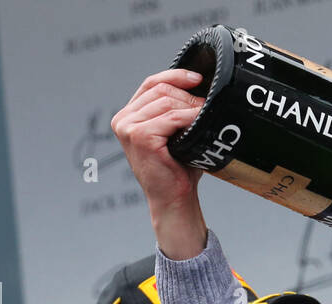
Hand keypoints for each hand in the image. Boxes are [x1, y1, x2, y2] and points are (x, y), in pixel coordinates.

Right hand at [112, 68, 208, 258]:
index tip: (198, 79)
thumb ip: (176, 110)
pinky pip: (172, 117)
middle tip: (208, 106)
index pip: (151, 83)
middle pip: (161, 90)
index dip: (175, 76)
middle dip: (188, 96)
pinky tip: (200, 125)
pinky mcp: (139, 136)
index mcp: (128, 116)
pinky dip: (190, 118)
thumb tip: (200, 85)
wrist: (173, 199)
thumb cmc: (177, 169)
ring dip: (191, 108)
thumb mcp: (174, 134)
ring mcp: (128, 127)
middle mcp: (123, 119)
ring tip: (205, 118)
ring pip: (167, 102)